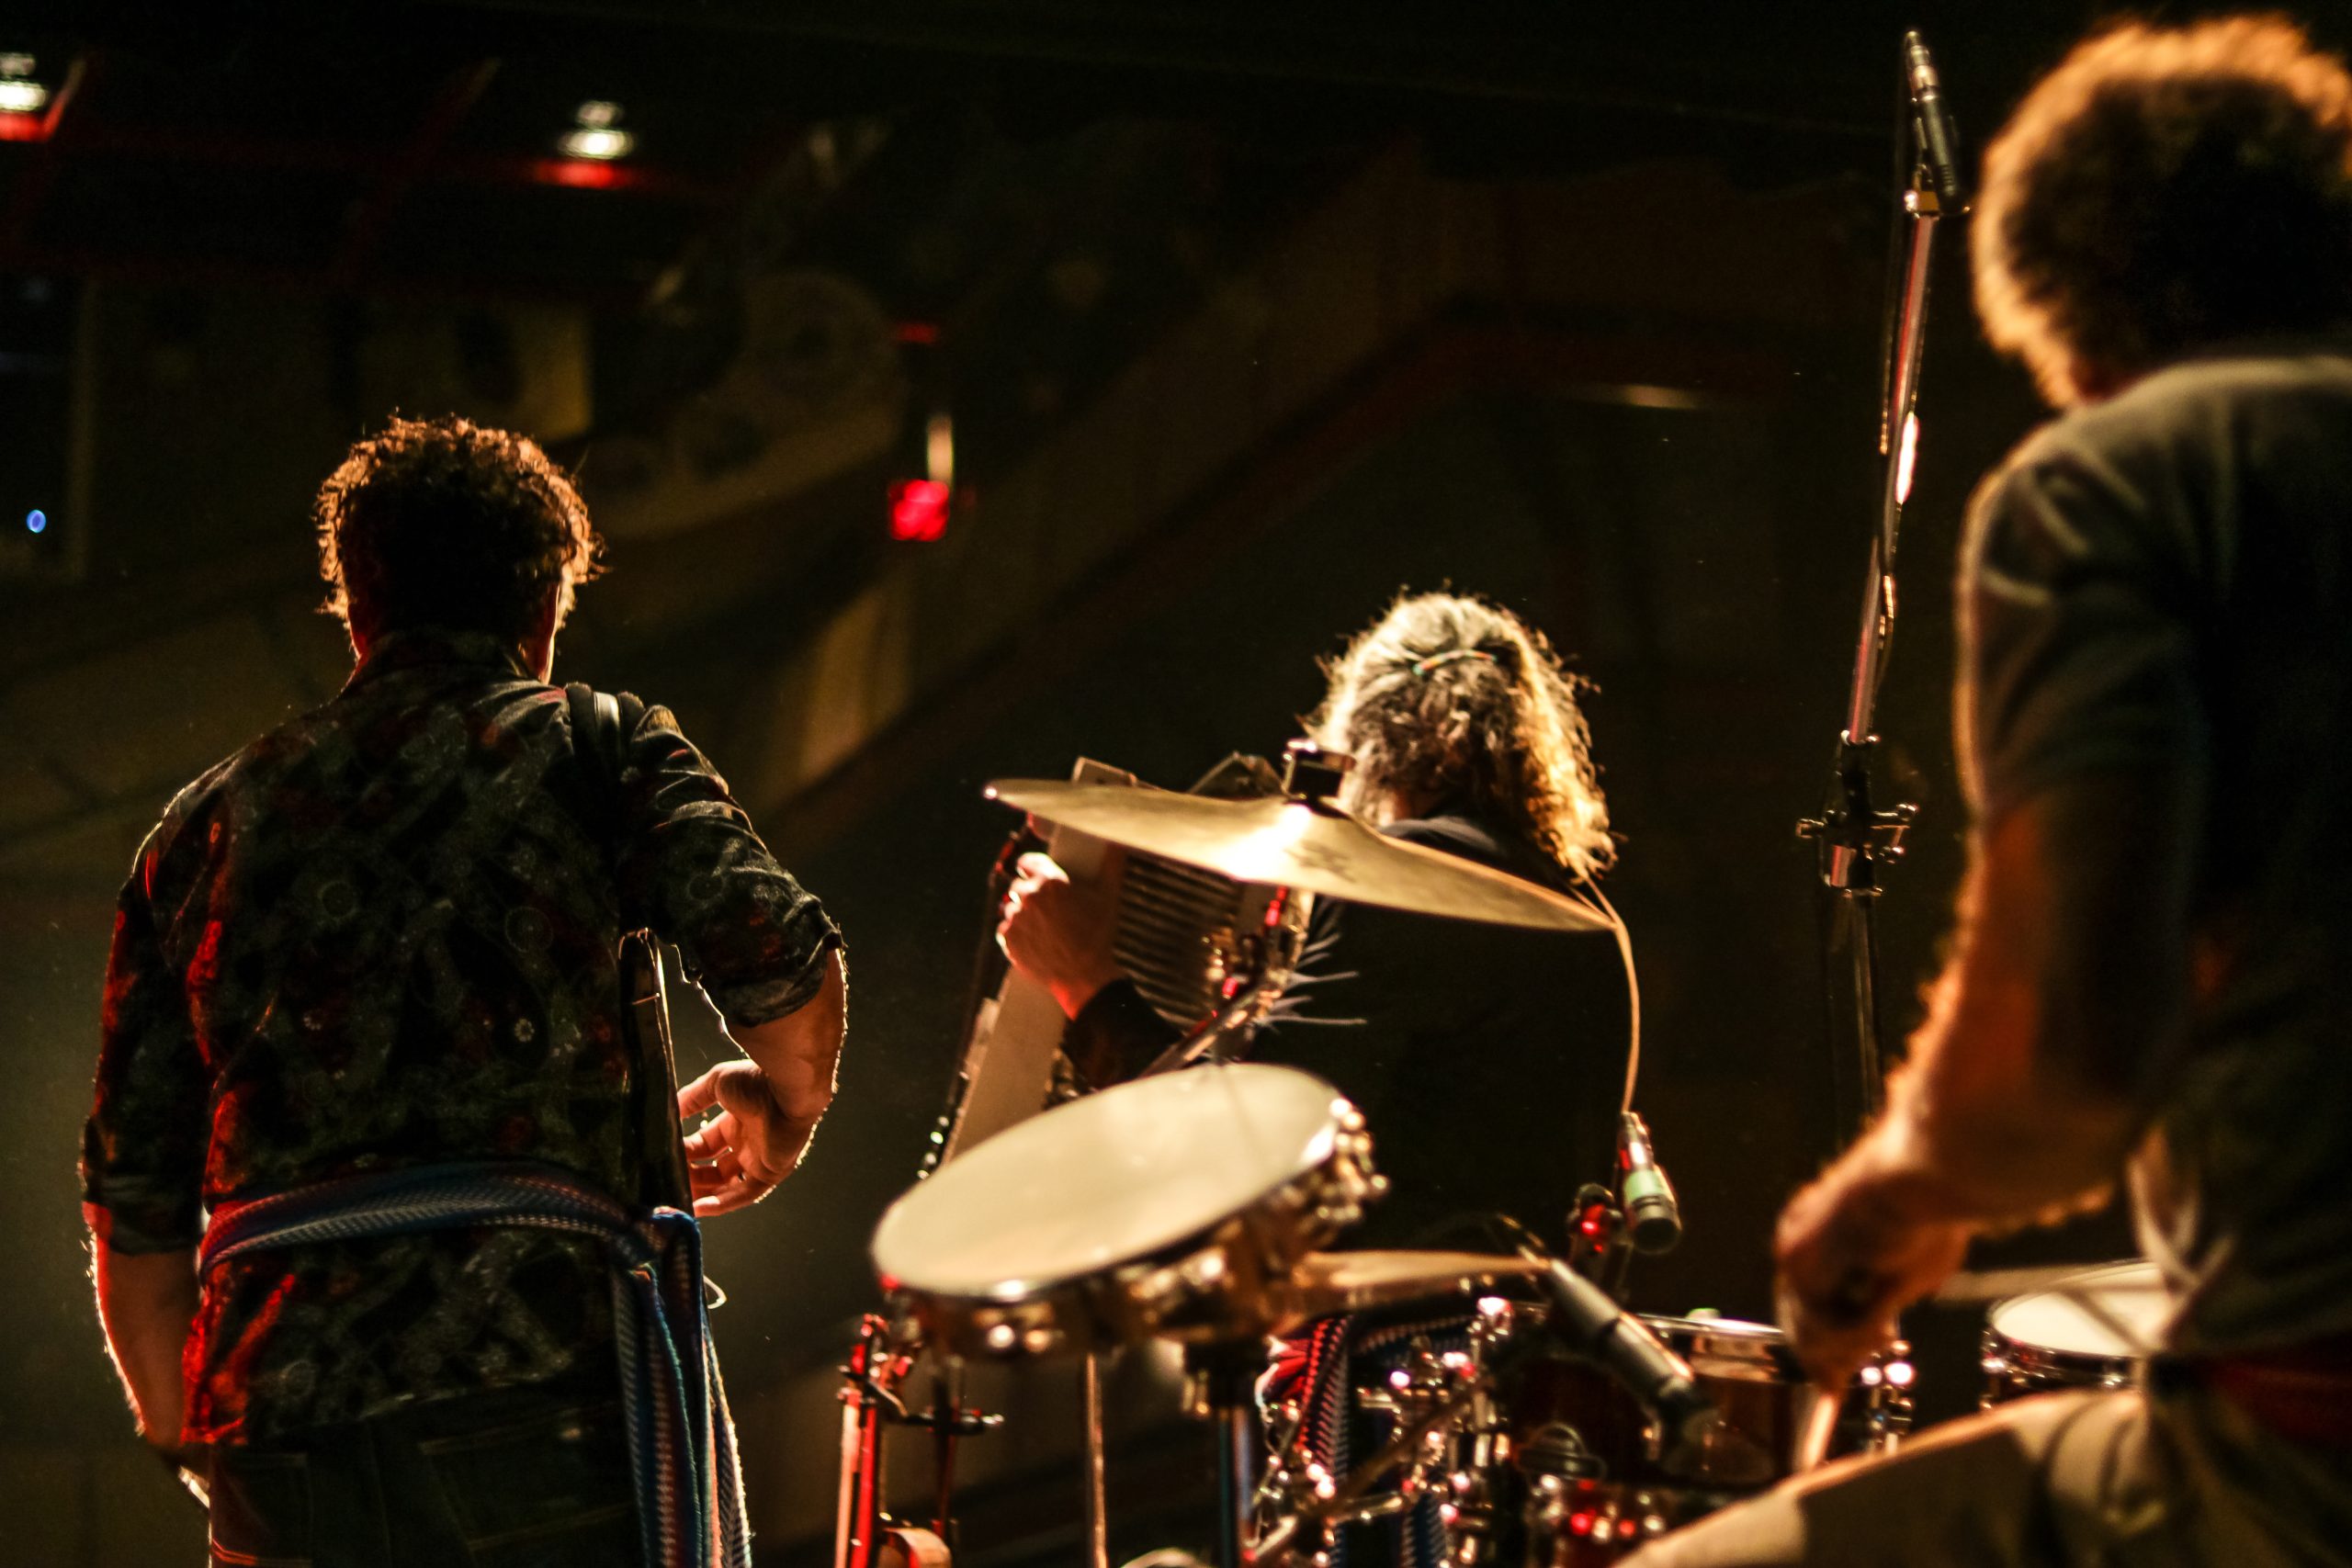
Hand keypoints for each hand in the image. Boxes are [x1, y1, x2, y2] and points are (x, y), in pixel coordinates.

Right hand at [677, 1061, 817, 1215]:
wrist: (786, 1090)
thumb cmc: (756, 1082)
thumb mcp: (717, 1083)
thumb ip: (694, 1097)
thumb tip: (671, 1110)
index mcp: (735, 1123)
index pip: (704, 1146)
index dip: (685, 1154)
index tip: (663, 1159)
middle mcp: (747, 1144)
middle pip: (713, 1169)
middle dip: (691, 1177)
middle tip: (668, 1182)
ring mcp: (759, 1161)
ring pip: (726, 1186)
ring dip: (703, 1194)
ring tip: (679, 1199)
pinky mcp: (770, 1174)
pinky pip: (744, 1195)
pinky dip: (722, 1203)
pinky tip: (698, 1207)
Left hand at [997, 850, 1122, 1018]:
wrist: (1083, 976)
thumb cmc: (1097, 935)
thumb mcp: (1108, 897)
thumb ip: (1112, 864)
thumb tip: (1118, 842)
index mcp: (1051, 881)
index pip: (1027, 861)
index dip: (1032, 867)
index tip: (1035, 873)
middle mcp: (1028, 896)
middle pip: (1019, 885)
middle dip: (1030, 893)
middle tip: (1046, 907)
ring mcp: (1015, 919)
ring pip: (1011, 908)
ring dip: (1022, 913)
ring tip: (1041, 926)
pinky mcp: (1007, 939)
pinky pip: (1005, 929)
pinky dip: (1015, 932)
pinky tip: (1033, 938)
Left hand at [1773, 1159, 1970, 1389]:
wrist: (1919, 1181)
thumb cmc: (1928, 1214)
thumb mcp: (1908, 1268)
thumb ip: (1884, 1298)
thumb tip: (1878, 1324)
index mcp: (1820, 1233)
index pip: (1809, 1299)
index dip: (1819, 1343)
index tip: (1829, 1377)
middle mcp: (1798, 1242)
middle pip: (1797, 1319)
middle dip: (1819, 1360)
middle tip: (1834, 1388)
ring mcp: (1796, 1254)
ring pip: (1810, 1329)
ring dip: (1849, 1345)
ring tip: (1884, 1331)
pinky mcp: (1803, 1268)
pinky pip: (1824, 1326)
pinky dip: (1855, 1334)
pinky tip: (1881, 1323)